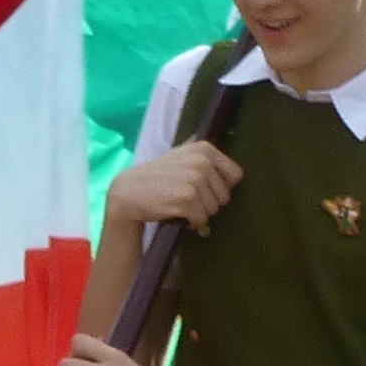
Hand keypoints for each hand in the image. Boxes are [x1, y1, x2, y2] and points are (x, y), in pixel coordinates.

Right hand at [102, 138, 242, 236]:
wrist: (129, 192)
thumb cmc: (157, 176)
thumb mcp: (179, 155)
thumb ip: (201, 152)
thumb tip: (228, 142)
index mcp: (204, 149)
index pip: (235, 175)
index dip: (221, 188)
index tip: (205, 190)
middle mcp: (202, 161)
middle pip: (225, 197)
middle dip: (208, 203)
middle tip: (187, 199)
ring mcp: (195, 180)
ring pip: (214, 210)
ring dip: (199, 214)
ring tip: (180, 205)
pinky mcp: (187, 199)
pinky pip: (202, 220)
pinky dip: (191, 223)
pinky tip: (176, 213)